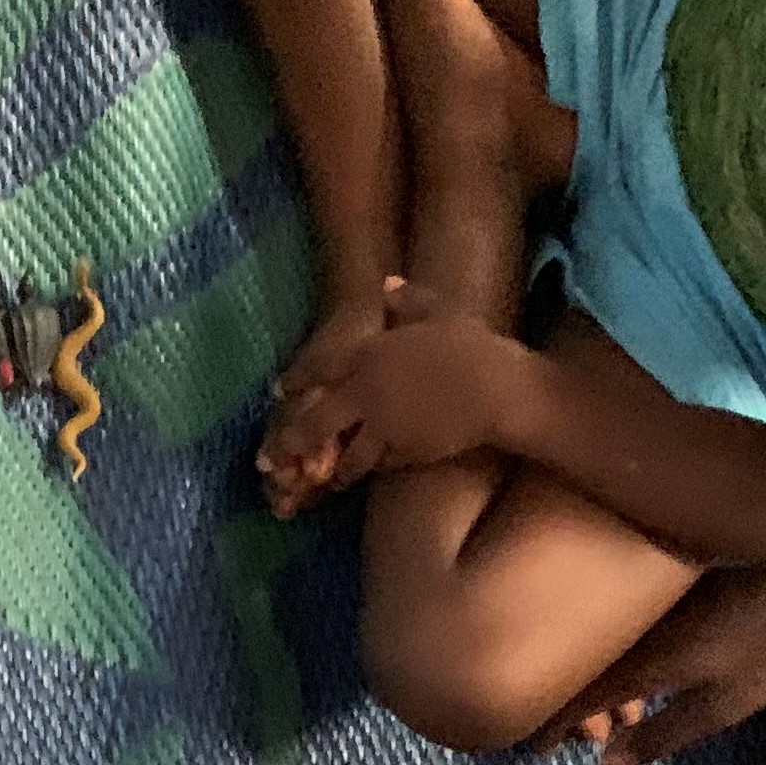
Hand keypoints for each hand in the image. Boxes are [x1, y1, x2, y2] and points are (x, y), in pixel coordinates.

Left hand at [267, 282, 513, 493]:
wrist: (498, 389)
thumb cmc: (473, 346)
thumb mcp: (440, 313)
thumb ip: (409, 301)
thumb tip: (387, 284)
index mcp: (371, 353)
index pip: (322, 367)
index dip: (297, 379)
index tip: (278, 391)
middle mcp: (366, 391)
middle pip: (316, 421)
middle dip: (289, 442)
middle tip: (267, 460)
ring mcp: (380, 424)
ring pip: (345, 454)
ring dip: (333, 469)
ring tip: (324, 480)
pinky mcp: (400, 451)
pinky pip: (377, 465)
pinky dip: (368, 471)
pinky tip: (361, 478)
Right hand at [539, 554, 765, 764]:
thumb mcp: (722, 707)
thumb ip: (659, 736)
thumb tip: (602, 764)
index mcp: (642, 659)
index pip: (577, 695)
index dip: (551, 724)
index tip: (536, 749)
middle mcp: (637, 627)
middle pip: (582, 667)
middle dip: (566, 702)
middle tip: (562, 733)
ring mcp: (656, 603)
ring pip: (605, 644)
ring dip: (592, 675)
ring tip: (597, 706)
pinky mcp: (676, 586)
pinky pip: (628, 624)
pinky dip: (618, 650)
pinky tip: (632, 664)